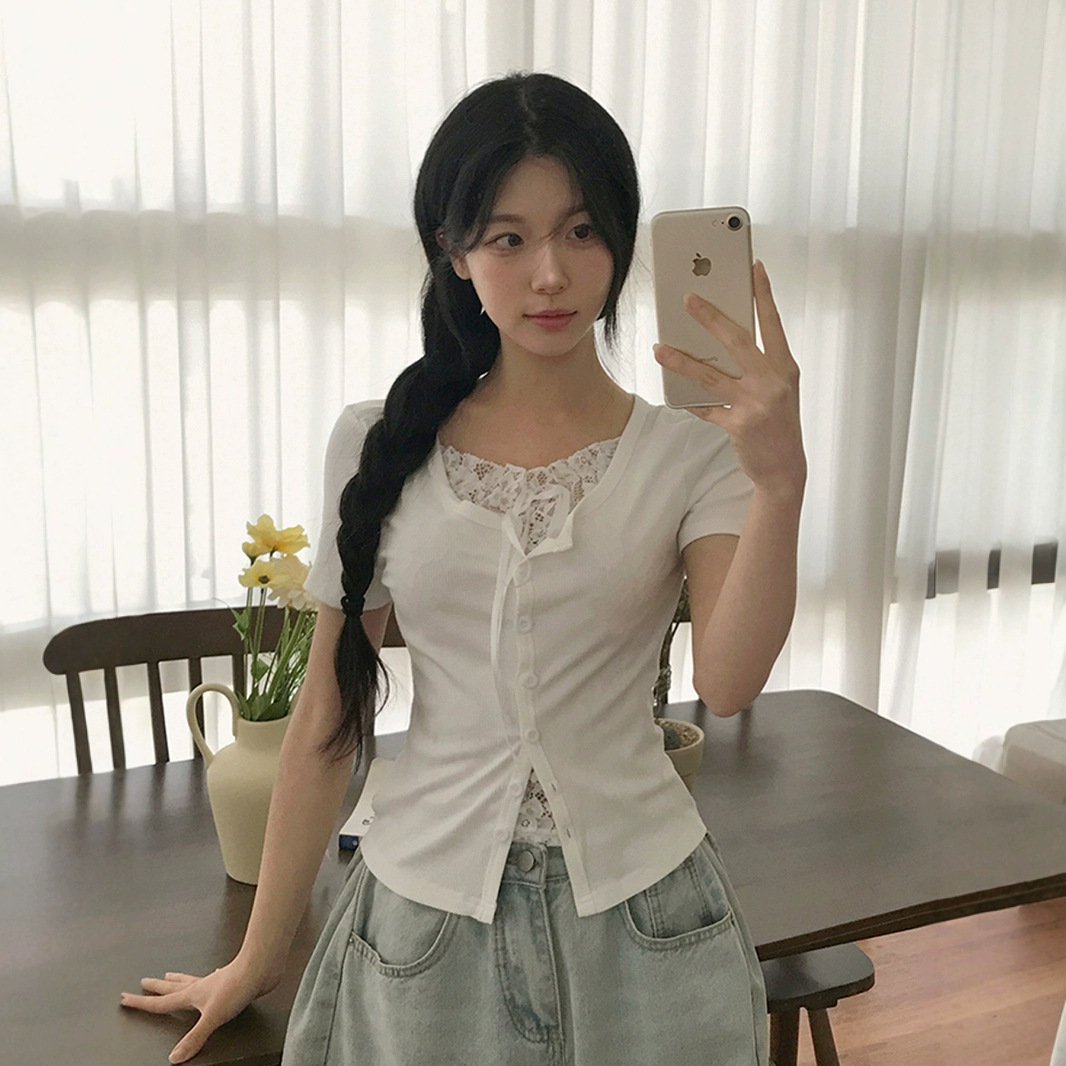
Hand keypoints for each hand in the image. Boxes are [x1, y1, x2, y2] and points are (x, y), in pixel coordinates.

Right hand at [120, 960, 277, 1063]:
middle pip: (172, 987)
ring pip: (190, 980)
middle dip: (156, 987)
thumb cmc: (237, 987)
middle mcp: (201, 986)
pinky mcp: (229, 980)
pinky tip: (212, 975)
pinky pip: (211, 979)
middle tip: (143, 982)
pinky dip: (206, 978)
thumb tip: (175, 1057)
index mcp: (192, 995)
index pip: (162, 1002)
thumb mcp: (212, 1018)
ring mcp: (215, 982)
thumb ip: (195, 1037)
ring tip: (169, 974)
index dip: (143, 1003)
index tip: (126, 998)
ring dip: (177, 979)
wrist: (260, 967)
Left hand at [654, 260, 805, 501]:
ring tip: (659, 348)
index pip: (772, 323)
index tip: (753, 268)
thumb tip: (721, 343)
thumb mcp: (778, 390)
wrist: (786, 469)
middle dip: (710, 317)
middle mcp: (773, 382)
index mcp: (785, 368)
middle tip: (687, 299)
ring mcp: (756, 404)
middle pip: (737, 341)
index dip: (763, 294)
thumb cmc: (780, 424)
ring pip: (711, 375)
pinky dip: (689, 400)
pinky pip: (706, 408)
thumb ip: (758, 366)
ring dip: (681, 360)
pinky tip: (673, 392)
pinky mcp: (739, 425)